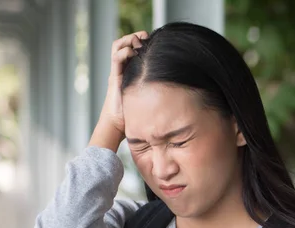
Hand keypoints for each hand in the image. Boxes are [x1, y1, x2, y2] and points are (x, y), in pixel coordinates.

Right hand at [90, 30, 148, 151]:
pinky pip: (116, 58)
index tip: (154, 40)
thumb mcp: (149, 97)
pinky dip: (124, 51)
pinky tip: (133, 52)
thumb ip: (157, 90)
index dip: (140, 42)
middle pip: (123, 44)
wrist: (118, 125)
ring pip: (117, 47)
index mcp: (128, 72)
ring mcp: (117, 72)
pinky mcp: (114, 77)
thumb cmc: (135, 115)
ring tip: (138, 40)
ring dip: (127, 40)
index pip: (131, 49)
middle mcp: (122, 69)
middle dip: (134, 37)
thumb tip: (179, 89)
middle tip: (146, 35)